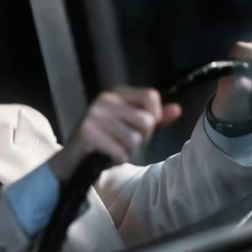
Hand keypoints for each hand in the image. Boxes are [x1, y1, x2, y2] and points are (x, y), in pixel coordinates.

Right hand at [49, 87, 180, 182]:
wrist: (73, 158)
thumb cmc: (105, 140)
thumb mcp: (130, 126)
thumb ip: (154, 118)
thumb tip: (177, 110)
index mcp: (117, 93)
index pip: (150, 95)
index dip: (157, 115)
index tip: (147, 128)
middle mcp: (105, 99)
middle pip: (146, 120)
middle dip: (142, 138)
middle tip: (126, 142)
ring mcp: (94, 114)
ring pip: (134, 139)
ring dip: (128, 151)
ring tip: (115, 148)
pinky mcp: (87, 132)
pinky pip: (120, 151)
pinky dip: (117, 158)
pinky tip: (107, 155)